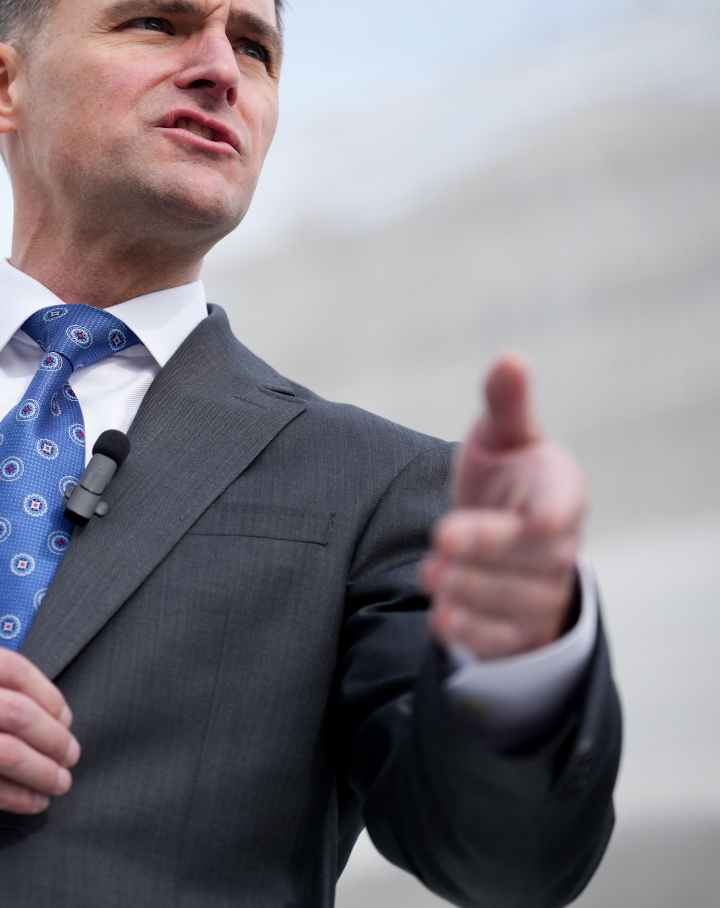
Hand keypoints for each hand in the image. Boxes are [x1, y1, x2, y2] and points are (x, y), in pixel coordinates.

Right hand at [0, 556, 79, 819]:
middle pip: (16, 713)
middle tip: (68, 750)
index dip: (50, 697)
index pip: (12, 669)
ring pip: (5, 753)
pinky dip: (16, 796)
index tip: (61, 715)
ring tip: (57, 777)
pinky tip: (28, 798)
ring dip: (43, 770)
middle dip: (55, 738)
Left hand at [422, 353, 586, 659]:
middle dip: (488, 546)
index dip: (554, 509)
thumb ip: (505, 405)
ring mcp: (542, 589)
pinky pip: (502, 637)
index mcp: (560, 490)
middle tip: (442, 536)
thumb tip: (510, 358)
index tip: (537, 515)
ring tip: (430, 574)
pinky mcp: (518, 629)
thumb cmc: (504, 480)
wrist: (503, 544)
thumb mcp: (501, 439)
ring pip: (514, 597)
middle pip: (531, 552)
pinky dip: (473, 630)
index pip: (565, 501)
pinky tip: (442, 618)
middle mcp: (558, 545)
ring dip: (473, 588)